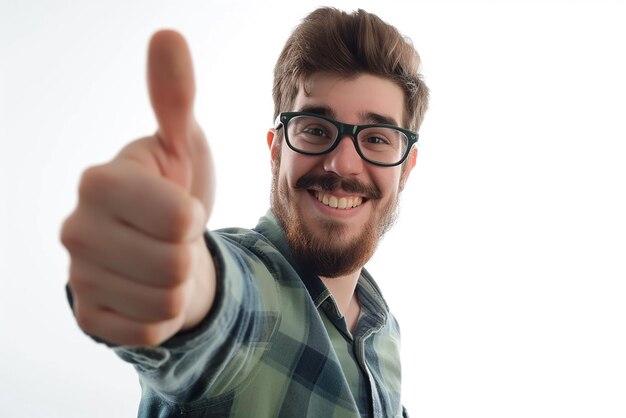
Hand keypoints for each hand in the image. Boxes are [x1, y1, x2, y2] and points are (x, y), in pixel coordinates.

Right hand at [61, 31, 215, 345]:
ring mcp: (78, 278)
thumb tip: (168, 36)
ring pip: (166, 302)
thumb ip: (174, 98)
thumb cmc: (175, 193)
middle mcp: (76, 230)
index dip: (194, 216)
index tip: (181, 208)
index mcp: (99, 182)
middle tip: (173, 242)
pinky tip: (149, 292)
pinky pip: (150, 331)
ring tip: (164, 264)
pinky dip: (163, 317)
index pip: (179, 218)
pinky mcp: (88, 318)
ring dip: (179, 286)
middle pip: (175, 263)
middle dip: (188, 254)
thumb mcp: (181, 145)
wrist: (162, 252)